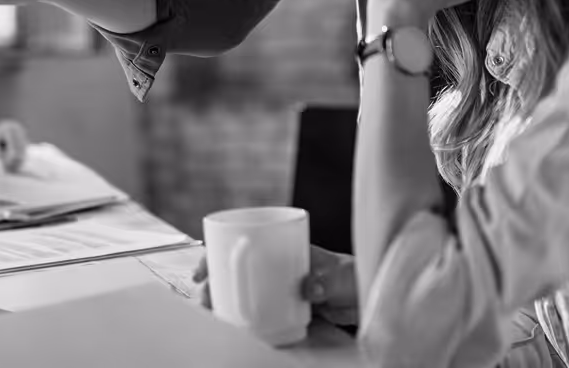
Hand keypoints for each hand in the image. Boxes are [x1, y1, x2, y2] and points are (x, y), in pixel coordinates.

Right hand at [191, 245, 357, 326]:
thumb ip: (323, 282)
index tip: (204, 270)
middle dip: (216, 283)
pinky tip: (238, 325)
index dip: (217, 254)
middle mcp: (276, 265)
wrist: (364, 294)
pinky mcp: (285, 305)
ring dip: (228, 300)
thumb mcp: (337, 275)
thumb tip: (306, 288)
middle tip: (205, 298)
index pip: (241, 243)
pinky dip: (246, 316)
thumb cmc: (351, 275)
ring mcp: (279, 285)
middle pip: (236, 269)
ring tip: (216, 313)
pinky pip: (259, 309)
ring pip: (245, 290)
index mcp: (282, 247)